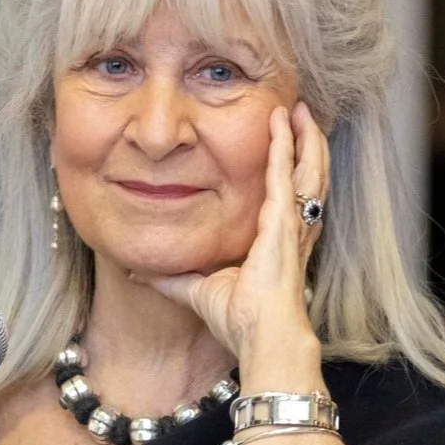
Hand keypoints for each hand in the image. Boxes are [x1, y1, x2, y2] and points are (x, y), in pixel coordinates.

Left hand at [147, 103, 328, 386]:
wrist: (262, 336)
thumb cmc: (239, 320)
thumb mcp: (196, 290)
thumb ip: (170, 278)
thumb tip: (136, 274)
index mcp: (278, 241)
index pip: (288, 194)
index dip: (290, 168)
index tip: (285, 144)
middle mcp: (293, 228)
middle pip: (308, 174)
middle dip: (306, 142)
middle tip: (298, 113)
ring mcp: (292, 223)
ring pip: (308, 167)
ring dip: (304, 135)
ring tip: (298, 108)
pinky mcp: (281, 221)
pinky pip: (285, 172)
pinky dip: (283, 143)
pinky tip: (279, 119)